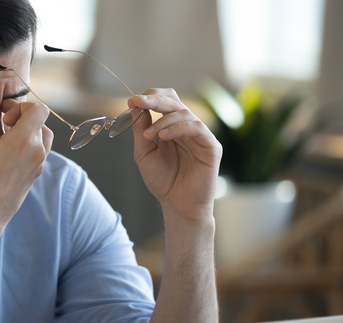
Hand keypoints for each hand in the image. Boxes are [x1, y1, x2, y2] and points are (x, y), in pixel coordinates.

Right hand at [0, 100, 52, 226]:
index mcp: (24, 139)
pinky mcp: (36, 174)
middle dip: (22, 118)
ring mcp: (39, 164)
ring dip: (28, 131)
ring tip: (7, 138)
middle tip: (3, 124)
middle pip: (40, 122)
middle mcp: (37, 150)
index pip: (38, 110)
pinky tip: (9, 152)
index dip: (22, 106)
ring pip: (43, 136)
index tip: (5, 115)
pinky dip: (29, 145)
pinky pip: (40, 151)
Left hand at [128, 89, 221, 221]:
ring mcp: (200, 135)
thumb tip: (136, 106)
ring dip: (162, 120)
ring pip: (184, 113)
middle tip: (138, 102)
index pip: (165, 101)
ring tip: (149, 135)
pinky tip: (163, 137)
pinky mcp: (211, 146)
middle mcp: (187, 127)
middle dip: (154, 100)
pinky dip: (177, 128)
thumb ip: (141, 130)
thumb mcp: (144, 153)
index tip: (132, 100)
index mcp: (171, 127)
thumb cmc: (163, 181)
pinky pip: (196, 128)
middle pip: (174, 101)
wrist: (177, 205)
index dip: (149, 97)